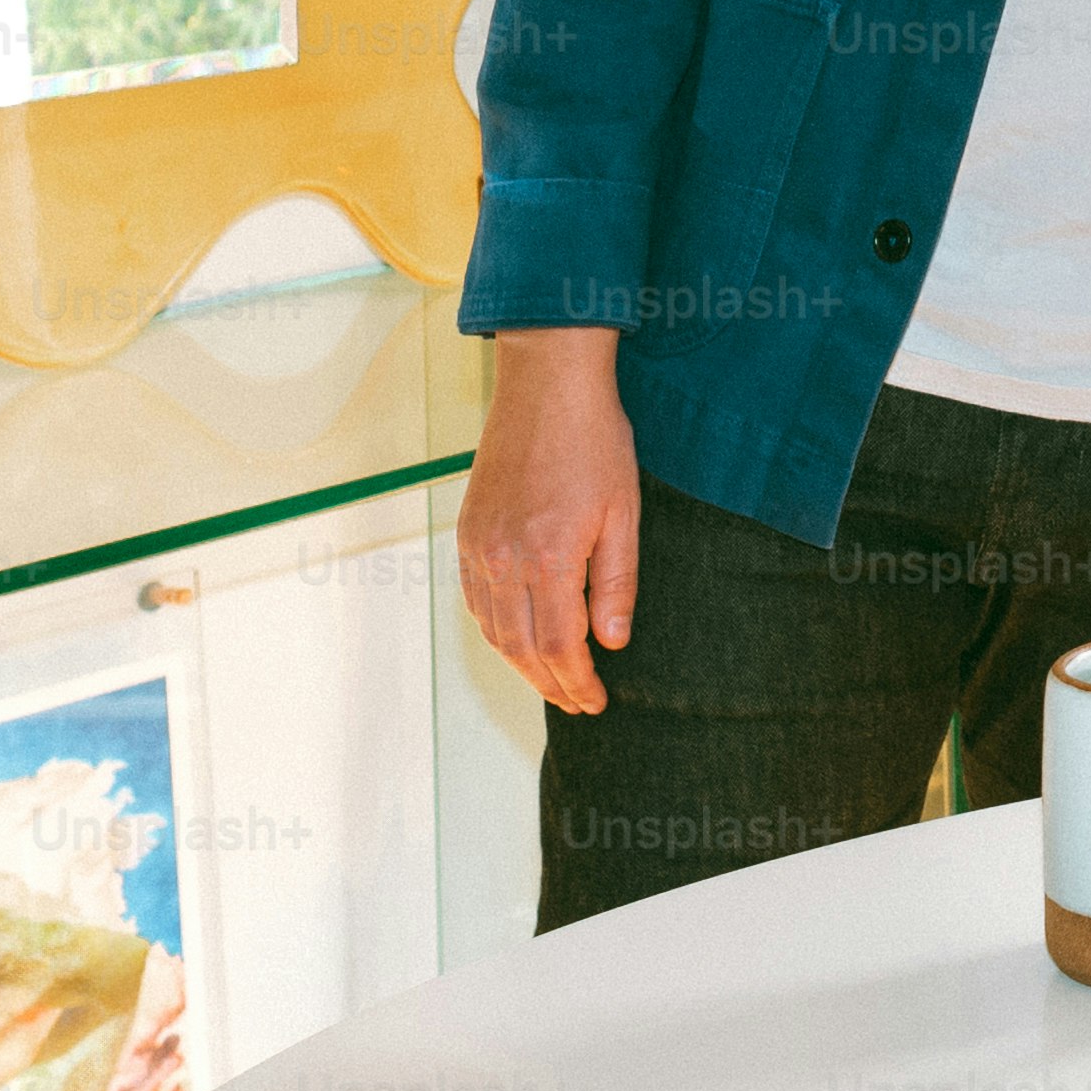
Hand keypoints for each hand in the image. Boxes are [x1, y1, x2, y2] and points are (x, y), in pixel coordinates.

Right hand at [461, 326, 640, 715]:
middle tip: (577, 703)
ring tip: (552, 681)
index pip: (561, 646)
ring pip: (494, 630)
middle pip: (522, 648)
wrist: (546, 386)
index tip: (597, 701)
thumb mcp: (623, 512)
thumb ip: (616, 582)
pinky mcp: (468, 532)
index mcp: (549, 557)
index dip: (578, 682)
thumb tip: (612, 642)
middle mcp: (505, 559)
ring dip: (522, 664)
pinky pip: (474, 599)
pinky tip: (517, 638)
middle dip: (551, 684)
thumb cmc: (595, 442)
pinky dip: (496, 630)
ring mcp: (479, 546)